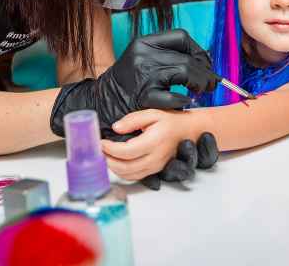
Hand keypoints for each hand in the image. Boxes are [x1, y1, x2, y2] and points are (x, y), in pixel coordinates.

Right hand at [50, 30, 217, 137]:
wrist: (101, 102)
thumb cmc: (126, 82)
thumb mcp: (141, 58)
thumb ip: (165, 55)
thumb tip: (202, 59)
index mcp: (143, 42)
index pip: (181, 36)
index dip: (198, 50)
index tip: (204, 63)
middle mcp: (143, 55)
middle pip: (187, 57)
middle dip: (205, 71)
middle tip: (211, 83)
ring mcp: (143, 75)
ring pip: (185, 72)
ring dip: (200, 83)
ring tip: (202, 91)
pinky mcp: (144, 96)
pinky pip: (174, 96)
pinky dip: (184, 100)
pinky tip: (184, 102)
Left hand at [101, 109, 218, 184]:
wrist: (190, 131)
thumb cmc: (171, 120)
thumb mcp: (152, 112)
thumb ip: (133, 119)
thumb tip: (116, 128)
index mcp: (154, 141)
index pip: (126, 151)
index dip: (110, 149)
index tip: (101, 142)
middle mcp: (156, 157)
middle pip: (126, 167)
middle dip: (108, 161)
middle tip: (98, 151)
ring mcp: (156, 166)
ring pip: (130, 175)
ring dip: (114, 168)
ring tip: (104, 156)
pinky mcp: (156, 170)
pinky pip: (137, 176)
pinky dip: (123, 172)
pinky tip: (116, 163)